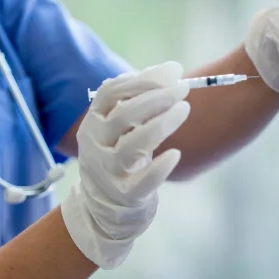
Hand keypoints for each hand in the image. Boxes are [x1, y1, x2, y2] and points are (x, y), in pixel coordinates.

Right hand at [61, 62, 190, 268]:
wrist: (104, 208)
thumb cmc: (120, 157)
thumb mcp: (119, 129)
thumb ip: (137, 102)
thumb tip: (170, 71)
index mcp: (93, 121)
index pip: (112, 92)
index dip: (143, 78)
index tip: (175, 70)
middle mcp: (95, 144)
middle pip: (124, 115)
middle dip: (156, 97)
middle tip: (184, 88)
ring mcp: (108, 171)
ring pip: (133, 145)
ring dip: (161, 124)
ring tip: (184, 109)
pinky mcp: (124, 195)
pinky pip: (143, 181)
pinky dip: (159, 168)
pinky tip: (175, 154)